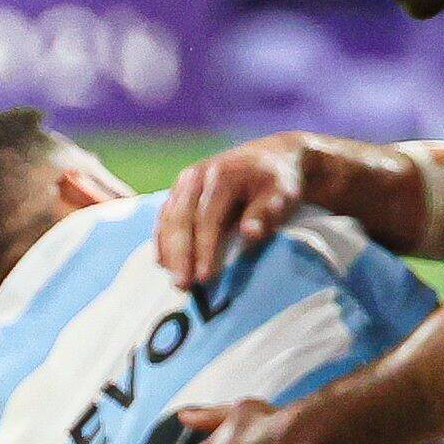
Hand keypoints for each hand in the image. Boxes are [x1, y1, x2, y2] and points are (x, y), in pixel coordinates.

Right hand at [153, 134, 307, 290]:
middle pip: (181, 218)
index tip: (205, 277)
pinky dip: (162, 240)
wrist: (270, 157)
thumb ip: (265, 213)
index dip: (204, 248)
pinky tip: (163, 263)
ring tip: (176, 281)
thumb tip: (249, 233)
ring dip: (168, 251)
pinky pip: (165, 217)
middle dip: (180, 254)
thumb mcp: (282, 194)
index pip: (207, 216)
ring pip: (168, 218)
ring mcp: (184, 182)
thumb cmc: (277, 181)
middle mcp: (196, 176)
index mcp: (221, 174)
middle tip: (182, 285)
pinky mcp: (179, 191)